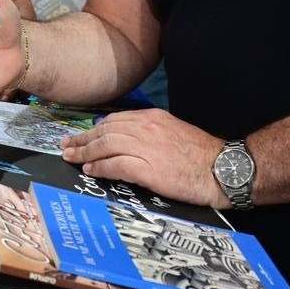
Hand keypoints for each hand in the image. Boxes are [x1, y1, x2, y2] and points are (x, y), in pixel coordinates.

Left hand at [60, 109, 231, 207]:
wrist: (222, 169)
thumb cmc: (202, 155)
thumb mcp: (175, 133)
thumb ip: (152, 134)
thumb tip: (131, 143)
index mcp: (153, 117)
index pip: (116, 120)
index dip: (95, 128)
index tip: (83, 135)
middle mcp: (146, 128)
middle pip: (106, 130)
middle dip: (84, 139)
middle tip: (66, 146)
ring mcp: (146, 147)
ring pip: (106, 145)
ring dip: (85, 152)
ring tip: (71, 158)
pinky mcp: (147, 168)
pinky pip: (115, 165)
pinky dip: (100, 167)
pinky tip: (91, 171)